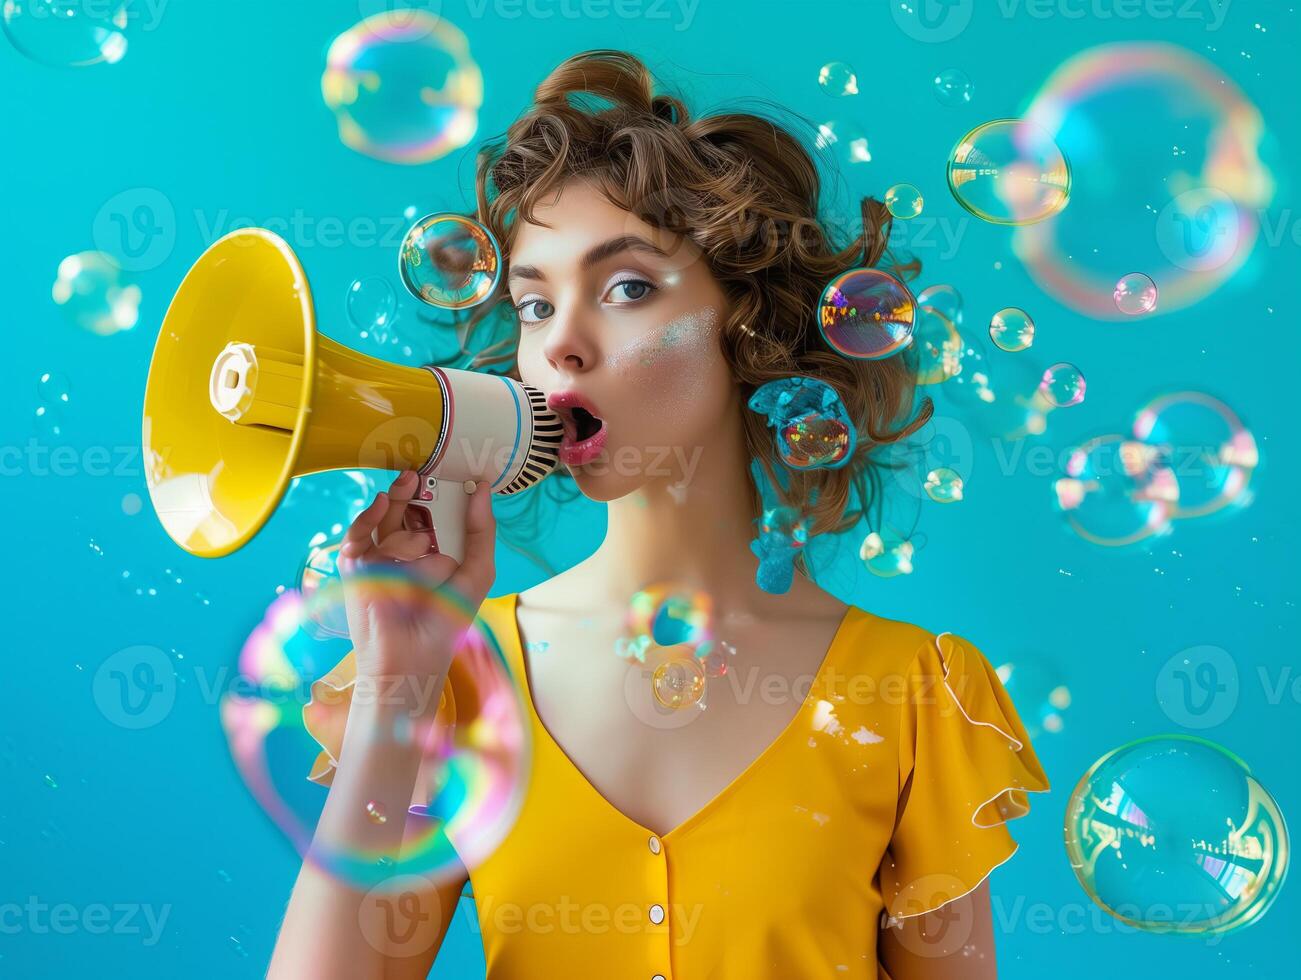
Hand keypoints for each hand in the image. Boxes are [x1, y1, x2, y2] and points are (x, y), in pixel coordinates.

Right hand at [336, 470, 497, 686]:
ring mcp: (377, 559)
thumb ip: (480, 530)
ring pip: (389, 524)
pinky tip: (382, 502)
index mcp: (431, 553)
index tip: (452, 469)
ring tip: (419, 535)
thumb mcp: (477, 572)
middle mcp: (402, 553)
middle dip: (413, 489)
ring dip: (407, 531)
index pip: (432, 514)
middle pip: (405, 509)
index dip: (438, 491)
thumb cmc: (445, 621)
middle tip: (424, 469)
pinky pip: (359, 534)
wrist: (412, 658)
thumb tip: (483, 487)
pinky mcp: (355, 568)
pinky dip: (368, 517)